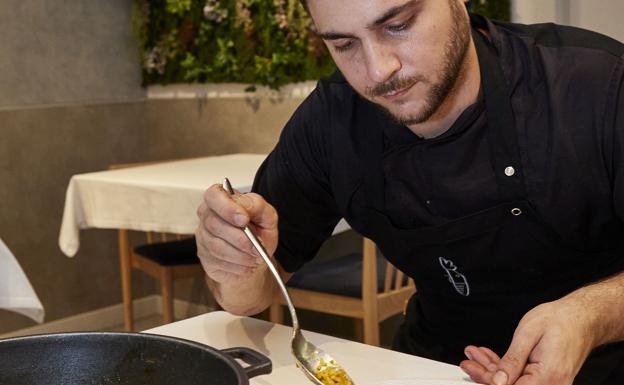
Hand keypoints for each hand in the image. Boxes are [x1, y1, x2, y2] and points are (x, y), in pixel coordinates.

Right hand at [195, 184, 277, 284]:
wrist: (256, 257)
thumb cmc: (259, 233)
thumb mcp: (267, 216)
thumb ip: (258, 206)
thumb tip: (245, 204)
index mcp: (222, 200)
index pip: (213, 195)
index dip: (227, 208)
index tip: (244, 219)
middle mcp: (207, 216)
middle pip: (214, 224)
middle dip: (239, 238)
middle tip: (257, 246)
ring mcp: (203, 238)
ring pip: (216, 246)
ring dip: (241, 254)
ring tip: (256, 257)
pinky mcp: (205, 257)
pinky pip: (218, 262)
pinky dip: (237, 265)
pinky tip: (247, 264)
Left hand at [460, 298, 594, 384]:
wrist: (582, 318)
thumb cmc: (560, 320)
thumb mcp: (528, 334)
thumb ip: (512, 360)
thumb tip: (496, 382)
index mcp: (548, 376)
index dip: (486, 379)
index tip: (470, 367)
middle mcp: (552, 384)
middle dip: (485, 373)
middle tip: (469, 359)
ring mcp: (551, 384)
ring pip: (514, 382)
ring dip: (493, 370)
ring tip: (476, 355)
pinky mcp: (548, 380)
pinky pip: (522, 378)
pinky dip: (505, 368)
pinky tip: (491, 358)